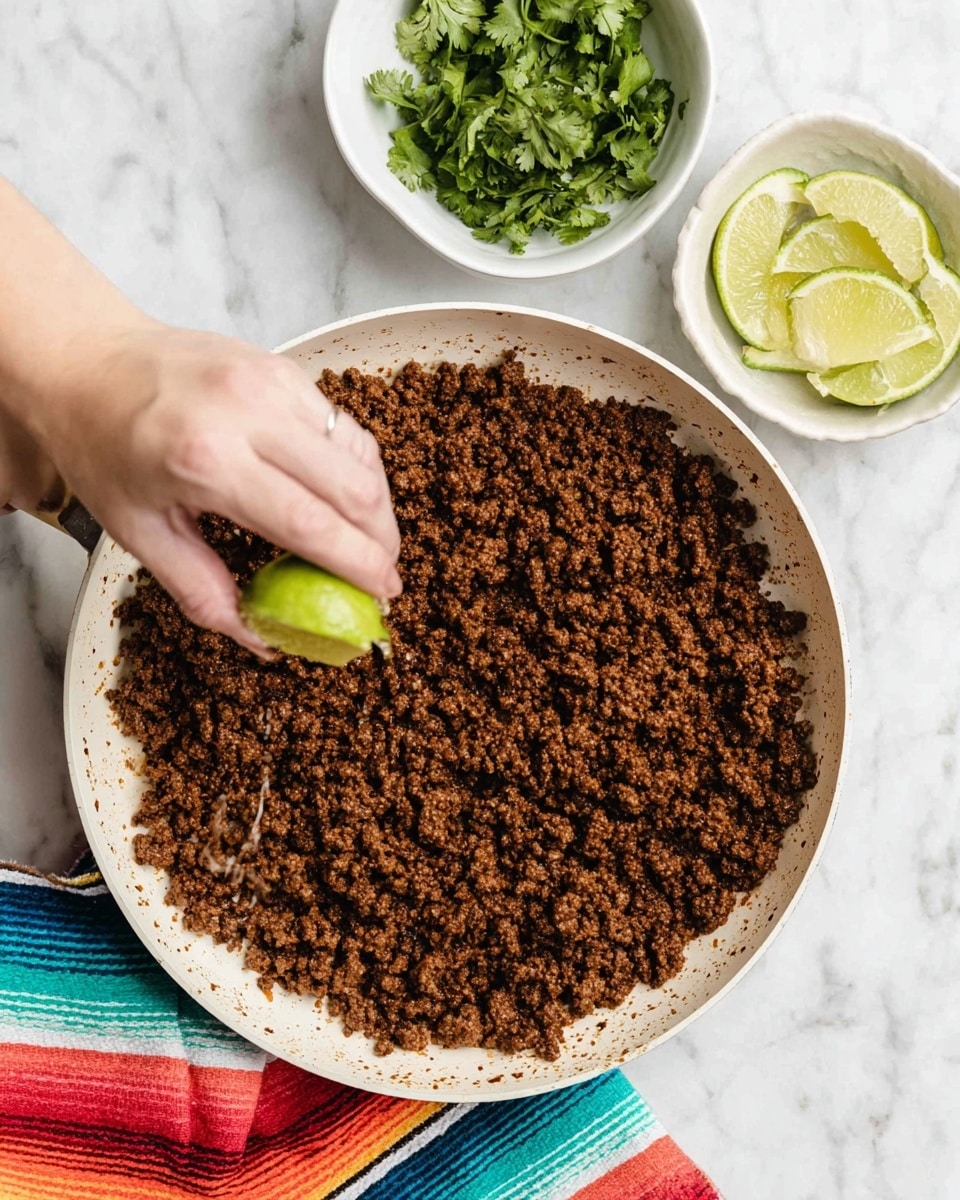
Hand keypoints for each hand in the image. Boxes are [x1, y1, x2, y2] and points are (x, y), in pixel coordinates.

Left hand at [34, 322, 401, 654]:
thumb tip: (262, 638)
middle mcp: (248, 413)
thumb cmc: (102, 445)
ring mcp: (271, 381)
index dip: (358, 564)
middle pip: (353, 487)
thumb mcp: (138, 532)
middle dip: (383, 540)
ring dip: (378, 504)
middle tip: (384, 573)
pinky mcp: (282, 366)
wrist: (83, 359)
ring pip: (359, 452)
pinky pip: (342, 424)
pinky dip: (356, 466)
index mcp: (206, 461)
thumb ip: (203, 590)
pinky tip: (346, 494)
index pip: (310, 523)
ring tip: (371, 539)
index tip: (383, 592)